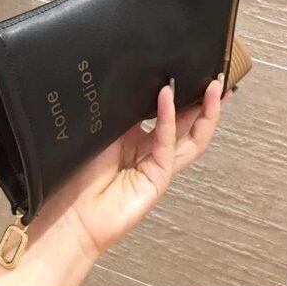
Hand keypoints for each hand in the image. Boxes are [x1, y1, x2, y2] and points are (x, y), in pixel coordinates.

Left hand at [37, 77, 223, 261]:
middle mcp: (150, 152)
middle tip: (216, 77)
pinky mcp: (158, 178)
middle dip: (205, 102)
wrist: (69, 214)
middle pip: (187, 124)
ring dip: (205, 113)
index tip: (193, 71)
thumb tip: (142, 79)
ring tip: (213, 87)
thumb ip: (123, 109)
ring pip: (191, 137)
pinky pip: (166, 143)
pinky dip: (168, 119)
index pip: (168, 114)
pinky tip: (167, 97)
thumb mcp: (102, 129)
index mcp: (137, 139)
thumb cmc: (77, 175)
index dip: (183, 95)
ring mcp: (157, 166)